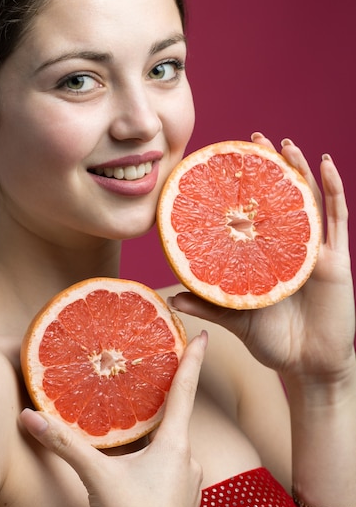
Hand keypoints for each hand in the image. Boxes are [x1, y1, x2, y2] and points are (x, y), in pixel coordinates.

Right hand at [20, 331, 206, 506]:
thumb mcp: (98, 480)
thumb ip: (66, 446)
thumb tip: (30, 417)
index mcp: (175, 445)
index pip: (185, 390)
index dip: (194, 360)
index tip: (204, 335)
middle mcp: (189, 459)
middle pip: (176, 417)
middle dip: (164, 399)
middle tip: (153, 376)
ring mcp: (188, 481)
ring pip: (171, 446)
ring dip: (156, 434)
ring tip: (138, 423)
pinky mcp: (181, 500)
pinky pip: (170, 467)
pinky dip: (155, 457)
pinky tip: (139, 465)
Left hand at [171, 133, 354, 381]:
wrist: (309, 366)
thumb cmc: (274, 341)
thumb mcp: (237, 317)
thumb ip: (210, 304)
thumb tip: (171, 297)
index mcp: (267, 255)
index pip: (255, 211)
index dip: (245, 186)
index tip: (227, 162)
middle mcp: (290, 246)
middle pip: (280, 196)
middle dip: (269, 166)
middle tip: (253, 140)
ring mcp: (314, 249)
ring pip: (308, 198)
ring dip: (298, 168)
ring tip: (284, 143)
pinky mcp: (336, 259)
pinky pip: (336, 217)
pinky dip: (333, 188)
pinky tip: (325, 164)